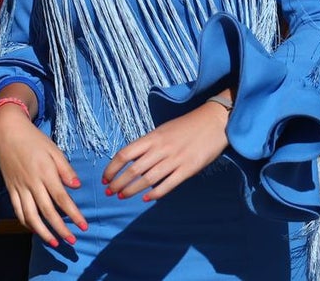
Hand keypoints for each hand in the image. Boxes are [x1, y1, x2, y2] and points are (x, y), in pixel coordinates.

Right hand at [0, 106, 86, 246]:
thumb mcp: (54, 149)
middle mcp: (32, 183)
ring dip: (43, 232)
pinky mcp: (10, 189)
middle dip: (61, 229)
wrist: (7, 132)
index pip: (62, 199)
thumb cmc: (34, 139)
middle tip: (72, 241)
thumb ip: (65, 169)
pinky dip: (27, 223)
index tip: (84, 226)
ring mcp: (19, 188)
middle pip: (48, 212)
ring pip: (31, 216)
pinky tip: (36, 230)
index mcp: (45, 172)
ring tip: (54, 242)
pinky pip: (18, 211)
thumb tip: (76, 186)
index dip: (74, 214)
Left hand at [102, 101, 228, 201]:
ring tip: (122, 196)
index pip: (125, 153)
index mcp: (153, 137)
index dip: (112, 168)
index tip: (105, 178)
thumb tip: (132, 162)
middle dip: (118, 183)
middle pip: (133, 169)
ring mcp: (175, 159)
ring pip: (147, 179)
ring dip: (131, 190)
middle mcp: (161, 148)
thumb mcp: (163, 130)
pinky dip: (154, 193)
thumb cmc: (186, 126)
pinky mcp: (188, 169)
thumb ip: (149, 145)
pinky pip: (168, 184)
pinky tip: (145, 198)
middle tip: (109, 193)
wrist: (214, 121)